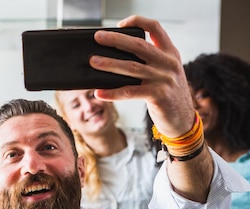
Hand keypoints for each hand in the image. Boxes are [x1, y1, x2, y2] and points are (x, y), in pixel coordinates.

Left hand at [89, 15, 194, 137]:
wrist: (183, 120)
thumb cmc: (167, 95)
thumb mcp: (165, 73)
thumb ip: (149, 62)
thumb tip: (115, 58)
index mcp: (170, 53)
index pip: (155, 28)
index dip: (137, 22)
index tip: (120, 24)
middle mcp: (168, 63)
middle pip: (139, 45)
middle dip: (116, 40)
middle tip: (98, 37)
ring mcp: (164, 79)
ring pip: (131, 67)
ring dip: (110, 64)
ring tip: (93, 61)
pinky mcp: (158, 96)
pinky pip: (130, 92)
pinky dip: (113, 92)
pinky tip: (100, 92)